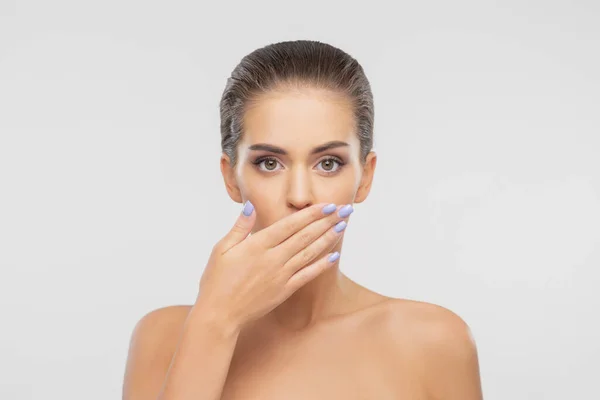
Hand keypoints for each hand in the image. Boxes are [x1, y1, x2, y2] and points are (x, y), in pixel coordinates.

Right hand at [195, 201, 352, 328]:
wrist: (219, 314)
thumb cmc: (216, 280)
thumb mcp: (221, 249)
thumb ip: (240, 227)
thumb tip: (250, 206)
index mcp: (257, 245)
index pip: (290, 224)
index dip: (311, 214)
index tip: (327, 205)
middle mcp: (272, 258)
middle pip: (305, 236)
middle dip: (327, 221)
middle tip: (344, 210)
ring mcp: (280, 275)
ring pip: (310, 253)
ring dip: (328, 238)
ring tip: (343, 226)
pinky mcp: (284, 290)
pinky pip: (307, 275)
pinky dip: (322, 265)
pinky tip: (335, 255)